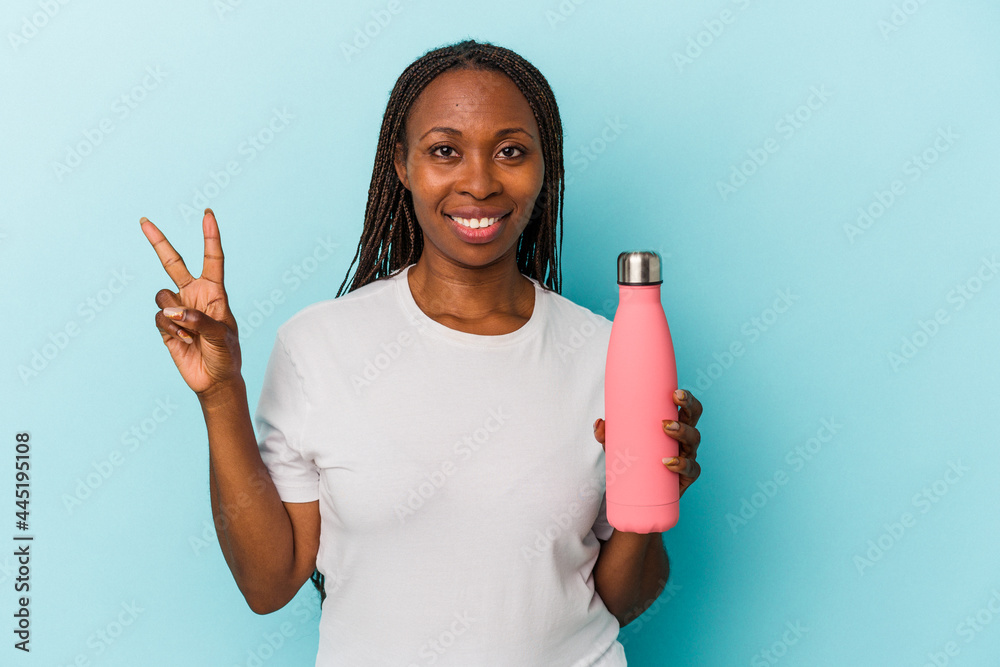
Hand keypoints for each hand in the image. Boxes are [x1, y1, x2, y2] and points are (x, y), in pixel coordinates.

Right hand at [140, 209, 242, 396]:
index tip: (208, 214)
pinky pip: (160, 318)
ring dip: (176, 315)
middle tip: (144, 221)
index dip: (210, 236)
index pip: (212, 258)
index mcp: (214, 292)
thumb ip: (199, 320)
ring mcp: (178, 309)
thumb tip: (172, 311)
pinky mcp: (165, 325)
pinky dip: (171, 329)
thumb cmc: (226, 355)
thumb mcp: (222, 336)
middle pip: (172, 263)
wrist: (214, 380)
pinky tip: (184, 340)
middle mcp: (193, 295)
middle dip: (158, 242)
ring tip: (191, 332)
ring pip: (163, 296)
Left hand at [593, 389, 702, 498]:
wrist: (638, 493)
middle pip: (694, 418)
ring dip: (683, 432)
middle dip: (688, 409)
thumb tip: (599, 422)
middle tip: (669, 408)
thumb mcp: (617, 446)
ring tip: (666, 430)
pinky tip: (668, 462)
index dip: (686, 398)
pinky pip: (692, 469)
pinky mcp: (686, 476)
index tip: (675, 393)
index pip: (685, 407)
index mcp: (673, 424)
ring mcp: (688, 455)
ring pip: (694, 440)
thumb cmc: (632, 460)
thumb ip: (606, 434)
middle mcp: (683, 437)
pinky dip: (683, 464)